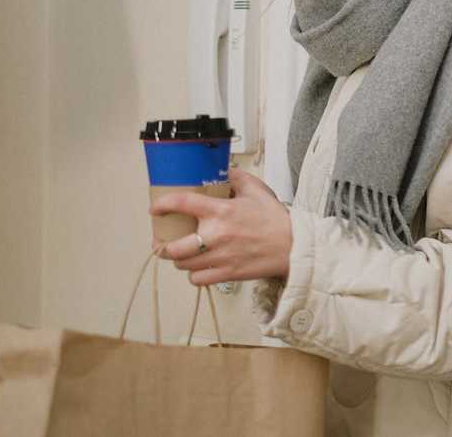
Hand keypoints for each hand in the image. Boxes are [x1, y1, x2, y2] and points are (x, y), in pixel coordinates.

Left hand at [149, 165, 292, 286]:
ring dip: (180, 260)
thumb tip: (224, 171)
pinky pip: (197, 280)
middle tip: (163, 243)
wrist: (294, 246)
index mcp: (221, 211)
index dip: (163, 205)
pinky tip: (201, 268)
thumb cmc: (276, 220)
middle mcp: (215, 235)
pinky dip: (195, 275)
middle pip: (172, 248)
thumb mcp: (258, 191)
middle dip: (162, 247)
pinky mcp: (226, 274)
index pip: (182, 204)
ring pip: (183, 265)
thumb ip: (237, 178)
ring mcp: (219, 257)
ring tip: (184, 255)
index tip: (156, 209)